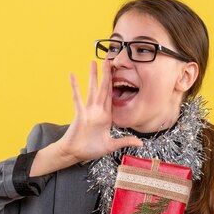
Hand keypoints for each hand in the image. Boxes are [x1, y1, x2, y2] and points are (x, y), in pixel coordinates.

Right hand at [29, 61, 141, 176]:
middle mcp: (98, 110)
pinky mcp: (80, 114)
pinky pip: (77, 98)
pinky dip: (75, 87)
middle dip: (106, 74)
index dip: (115, 84)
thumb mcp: (111, 145)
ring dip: (93, 76)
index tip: (117, 71)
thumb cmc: (90, 149)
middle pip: (104, 88)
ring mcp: (88, 111)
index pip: (112, 96)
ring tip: (93, 62)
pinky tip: (72, 75)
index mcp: (106, 116)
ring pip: (92, 89)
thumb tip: (141, 142)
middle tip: (108, 59)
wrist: (75, 154)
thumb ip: (125, 141)